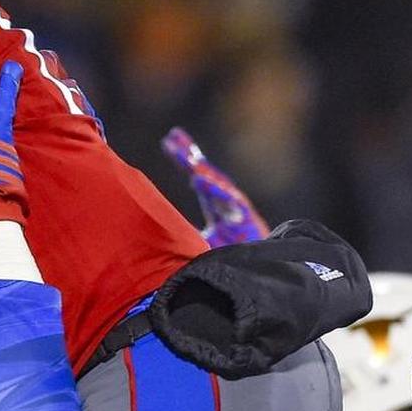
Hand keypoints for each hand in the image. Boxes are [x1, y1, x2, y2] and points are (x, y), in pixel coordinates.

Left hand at [161, 127, 268, 247]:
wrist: (257, 274)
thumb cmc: (230, 256)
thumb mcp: (199, 243)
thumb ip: (181, 233)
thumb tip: (154, 230)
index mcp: (214, 204)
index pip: (197, 175)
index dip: (185, 157)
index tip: (168, 140)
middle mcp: (225, 202)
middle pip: (205, 173)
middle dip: (189, 154)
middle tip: (172, 136)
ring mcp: (236, 209)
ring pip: (217, 183)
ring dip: (200, 168)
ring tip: (184, 154)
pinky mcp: (246, 219)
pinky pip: (228, 200)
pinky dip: (212, 188)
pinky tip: (197, 178)